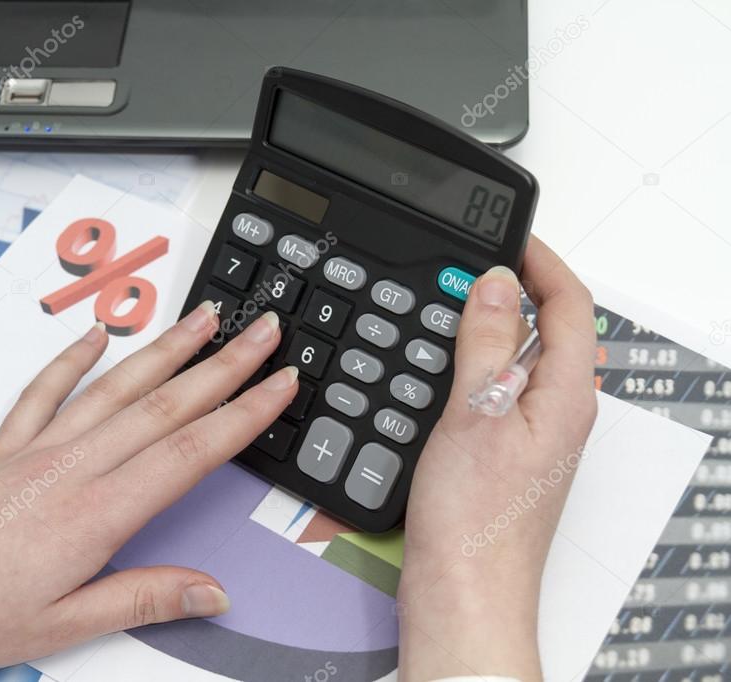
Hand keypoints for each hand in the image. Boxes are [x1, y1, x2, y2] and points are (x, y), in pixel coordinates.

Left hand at [0, 305, 297, 674]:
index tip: (281, 384)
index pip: (190, 450)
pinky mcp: (5, 447)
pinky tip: (96, 335)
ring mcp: (37, 449)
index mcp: (95, 513)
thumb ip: (143, 598)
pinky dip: (73, 358)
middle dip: (224, 364)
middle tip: (264, 331)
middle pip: (165, 403)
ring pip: (116, 386)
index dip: (244, 414)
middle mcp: (72, 467)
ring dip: (166, 349)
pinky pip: (45, 391)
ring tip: (204, 317)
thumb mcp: (62, 626)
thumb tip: (211, 590)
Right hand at [397, 237, 597, 679]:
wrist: (462, 590)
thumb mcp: (476, 414)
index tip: (510, 235)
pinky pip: (494, 390)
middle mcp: (557, 412)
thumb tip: (496, 282)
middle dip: (513, 290)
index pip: (570, 306)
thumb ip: (488, 344)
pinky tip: (435, 370)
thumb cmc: (476, 520)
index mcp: (565, 396)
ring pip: (517, 360)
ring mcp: (531, 434)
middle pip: (548, 329)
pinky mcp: (503, 453)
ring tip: (445, 310)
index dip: (544, 263)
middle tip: (466, 269)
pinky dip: (470, 366)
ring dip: (487, 328)